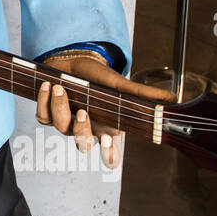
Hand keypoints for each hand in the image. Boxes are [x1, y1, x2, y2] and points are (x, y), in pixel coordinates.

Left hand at [34, 54, 174, 168]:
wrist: (73, 60)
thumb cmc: (98, 77)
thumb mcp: (120, 84)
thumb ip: (143, 94)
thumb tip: (173, 98)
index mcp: (106, 128)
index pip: (110, 155)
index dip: (108, 155)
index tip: (107, 141)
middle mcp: (87, 129)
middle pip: (83, 145)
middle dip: (81, 131)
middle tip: (83, 112)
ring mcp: (66, 123)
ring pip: (60, 127)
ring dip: (59, 107)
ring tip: (60, 87)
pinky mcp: (49, 113)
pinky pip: (43, 116)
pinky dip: (43, 101)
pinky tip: (48, 86)